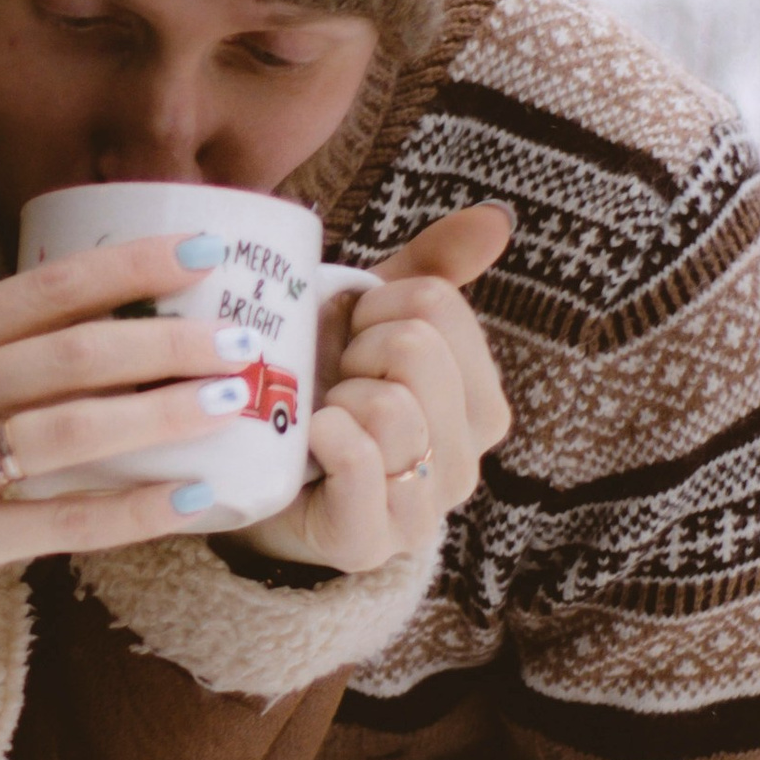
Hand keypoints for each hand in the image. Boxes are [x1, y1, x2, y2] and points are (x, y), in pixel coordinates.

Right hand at [0, 229, 276, 640]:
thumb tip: (90, 332)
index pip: (43, 289)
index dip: (129, 265)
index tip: (201, 247)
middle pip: (72, 355)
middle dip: (167, 340)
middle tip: (241, 337)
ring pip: (73, 432)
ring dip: (163, 414)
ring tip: (230, 402)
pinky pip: (60, 523)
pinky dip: (134, 510)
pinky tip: (192, 500)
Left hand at [244, 204, 512, 573]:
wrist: (260, 481)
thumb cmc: (324, 393)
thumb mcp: (373, 323)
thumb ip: (436, 268)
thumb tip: (499, 217)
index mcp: (482, 403)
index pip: (436, 305)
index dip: (376, 307)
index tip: (354, 337)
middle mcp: (468, 458)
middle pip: (415, 349)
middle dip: (355, 350)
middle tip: (334, 380)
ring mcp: (424, 508)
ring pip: (387, 405)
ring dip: (334, 398)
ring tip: (320, 417)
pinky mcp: (371, 542)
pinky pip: (359, 463)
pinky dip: (326, 436)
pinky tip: (310, 440)